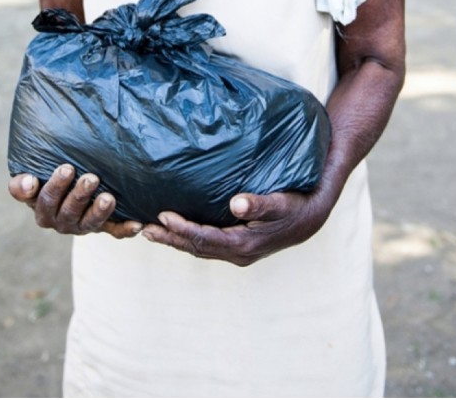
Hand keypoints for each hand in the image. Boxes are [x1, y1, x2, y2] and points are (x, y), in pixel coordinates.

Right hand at [8, 165, 142, 238]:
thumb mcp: (31, 179)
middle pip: (68, 211)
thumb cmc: (48, 178)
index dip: (55, 186)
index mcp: (42, 209)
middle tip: (91, 178)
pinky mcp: (101, 227)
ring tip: (109, 198)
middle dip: (80, 195)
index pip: (45, 200)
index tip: (67, 168)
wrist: (68, 191)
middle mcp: (60, 221)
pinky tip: (137, 224)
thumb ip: (22, 183)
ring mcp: (82, 225)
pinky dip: (125, 229)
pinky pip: (113, 231)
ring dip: (100, 212)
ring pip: (89, 223)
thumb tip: (27, 181)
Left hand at [141, 187, 332, 266]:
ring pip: (200, 247)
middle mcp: (237, 253)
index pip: (205, 239)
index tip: (163, 215)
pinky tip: (177, 227)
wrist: (312, 217)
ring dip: (175, 239)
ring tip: (151, 230)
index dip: (182, 229)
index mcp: (243, 244)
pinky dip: (189, 236)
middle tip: (143, 228)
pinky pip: (207, 243)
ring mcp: (237, 251)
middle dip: (170, 238)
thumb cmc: (296, 206)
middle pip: (197, 247)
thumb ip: (259, 204)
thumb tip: (237, 204)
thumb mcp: (281, 203)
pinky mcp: (237, 244)